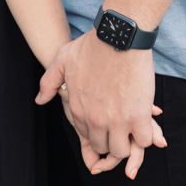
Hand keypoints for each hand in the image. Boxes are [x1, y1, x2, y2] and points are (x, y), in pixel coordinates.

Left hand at [37, 30, 166, 180]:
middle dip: (112, 139)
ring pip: (122, 149)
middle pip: (104, 147)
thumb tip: (40, 100)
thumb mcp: (61, 61)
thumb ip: (48, 83)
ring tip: (133, 126)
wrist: (118, 36)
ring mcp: (117, 120)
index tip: (107, 121)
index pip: (87, 136)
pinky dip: (145, 136)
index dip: (98, 131)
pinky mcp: (139, 116)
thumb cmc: (92, 46)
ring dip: (128, 141)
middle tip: (121, 125)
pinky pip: (143, 141)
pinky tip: (145, 123)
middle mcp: (95, 120)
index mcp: (78, 110)